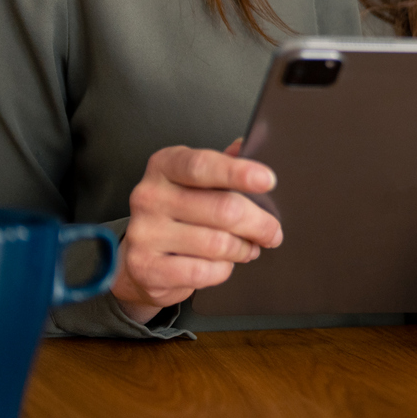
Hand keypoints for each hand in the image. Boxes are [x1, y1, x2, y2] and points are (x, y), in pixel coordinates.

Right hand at [111, 141, 281, 323]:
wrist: (143, 259)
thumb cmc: (180, 213)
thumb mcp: (198, 181)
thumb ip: (224, 164)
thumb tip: (249, 145)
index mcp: (165, 165)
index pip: (202, 166)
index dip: (237, 173)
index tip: (268, 180)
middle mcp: (150, 196)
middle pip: (222, 209)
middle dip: (258, 224)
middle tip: (272, 232)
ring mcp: (144, 233)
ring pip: (217, 244)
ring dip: (243, 249)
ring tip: (248, 248)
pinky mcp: (146, 267)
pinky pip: (203, 272)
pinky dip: (223, 270)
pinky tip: (223, 264)